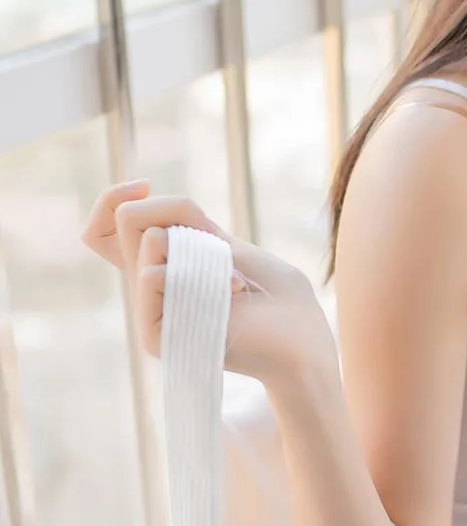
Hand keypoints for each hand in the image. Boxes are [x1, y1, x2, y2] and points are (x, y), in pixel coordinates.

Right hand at [81, 179, 335, 385]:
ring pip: (146, 243)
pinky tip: (232, 291)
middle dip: (176, 213)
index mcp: (161, 268)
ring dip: (204, 248)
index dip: (111, 200)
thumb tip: (134, 206)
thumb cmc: (275, 294)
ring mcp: (151, 312)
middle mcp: (149, 289)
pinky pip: (154, 275)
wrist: (302, 339)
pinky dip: (202, 271)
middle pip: (125, 224)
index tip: (143, 185)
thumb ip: (180, 222)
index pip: (104, 232)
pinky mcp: (157, 336)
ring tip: (234, 279)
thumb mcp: (225, 240)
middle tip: (220, 247)